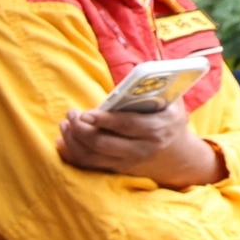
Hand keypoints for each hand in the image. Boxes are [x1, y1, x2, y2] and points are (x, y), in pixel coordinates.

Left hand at [59, 101, 225, 187]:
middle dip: (82, 129)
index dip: (104, 119)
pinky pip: (89, 165)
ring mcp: (128, 162)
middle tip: (71, 114)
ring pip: (92, 155)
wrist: (178, 154)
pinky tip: (61, 141)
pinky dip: (72, 154)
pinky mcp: (117, 170)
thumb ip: (155, 86)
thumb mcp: (172, 100)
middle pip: (103, 143)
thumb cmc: (169, 118)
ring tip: (65, 124)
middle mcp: (142, 149)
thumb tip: (137, 69)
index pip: (126, 125)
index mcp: (157, 128)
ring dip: (73, 140)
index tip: (85, 113)